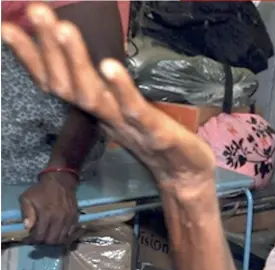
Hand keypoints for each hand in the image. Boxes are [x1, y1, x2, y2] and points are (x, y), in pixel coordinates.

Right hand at [1, 4, 215, 192]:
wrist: (185, 177)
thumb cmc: (155, 138)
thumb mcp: (125, 109)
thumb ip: (106, 88)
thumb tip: (92, 60)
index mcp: (97, 108)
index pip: (56, 81)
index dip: (31, 57)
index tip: (6, 27)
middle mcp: (104, 116)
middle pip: (66, 84)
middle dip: (47, 49)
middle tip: (35, 11)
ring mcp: (127, 125)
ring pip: (92, 95)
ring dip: (75, 61)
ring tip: (63, 27)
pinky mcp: (155, 132)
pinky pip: (134, 109)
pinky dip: (120, 87)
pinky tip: (109, 65)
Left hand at [20, 172, 78, 244]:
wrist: (60, 181)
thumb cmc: (41, 190)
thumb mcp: (27, 198)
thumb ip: (26, 213)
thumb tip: (28, 227)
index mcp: (46, 214)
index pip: (40, 236)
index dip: (34, 240)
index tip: (29, 239)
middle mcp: (59, 219)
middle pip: (53, 240)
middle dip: (44, 241)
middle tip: (39, 237)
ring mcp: (69, 219)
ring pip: (63, 238)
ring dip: (54, 240)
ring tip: (48, 235)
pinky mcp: (75, 218)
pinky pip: (71, 233)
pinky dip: (64, 236)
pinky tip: (58, 232)